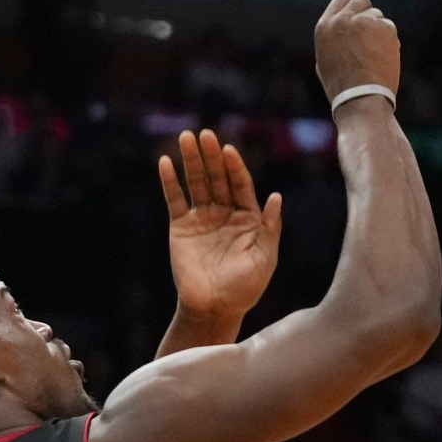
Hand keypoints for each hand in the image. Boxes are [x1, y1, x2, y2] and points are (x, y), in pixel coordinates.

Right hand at [160, 129, 281, 325]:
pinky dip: (169, 181)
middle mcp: (224, 213)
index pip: (241, 184)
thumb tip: (276, 197)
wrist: (214, 307)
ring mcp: (201, 218)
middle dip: (212, 156)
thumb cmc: (245, 287)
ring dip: (191, 160)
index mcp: (247, 218)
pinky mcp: (180, 226)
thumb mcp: (264, 257)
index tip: (229, 151)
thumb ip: (269, 227)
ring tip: (186, 137)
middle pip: (217, 178)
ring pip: (196, 182)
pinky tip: (166, 162)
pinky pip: (174, 199)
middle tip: (205, 134)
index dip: (235, 167)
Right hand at [313, 0, 399, 106]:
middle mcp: (343, 19)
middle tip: (371, 33)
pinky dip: (389, 41)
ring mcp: (364, 22)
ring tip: (375, 55)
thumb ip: (333, 42)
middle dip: (367, 14)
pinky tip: (384, 58)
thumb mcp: (325, 63)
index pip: (341, 0)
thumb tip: (340, 34)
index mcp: (325, 27)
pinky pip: (389, 28)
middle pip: (361, 1)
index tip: (357, 17)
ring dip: (379, 30)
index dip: (351, 9)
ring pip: (377, 16)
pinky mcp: (384, 28)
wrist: (361, 98)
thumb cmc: (342, 89)